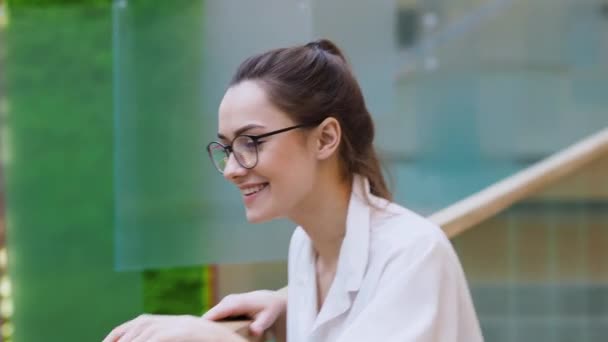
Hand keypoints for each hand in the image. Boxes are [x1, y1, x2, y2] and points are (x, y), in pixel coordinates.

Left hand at [102, 314, 246, 341]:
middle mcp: (180, 320)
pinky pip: (161, 337)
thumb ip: (171, 338)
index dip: (122, 332)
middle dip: (121, 337)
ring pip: (148, 330)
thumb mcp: (189, 341)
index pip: (143, 322)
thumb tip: (148, 340)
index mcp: (178, 323)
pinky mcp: (187, 332)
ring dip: (131, 341)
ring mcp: (185, 325)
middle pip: (143, 324)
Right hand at [202, 289, 286, 337]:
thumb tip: (254, 331)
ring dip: (208, 328)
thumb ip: (260, 325)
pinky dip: (212, 326)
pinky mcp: (224, 307)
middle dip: (205, 328)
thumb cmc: (268, 310)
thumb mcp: (267, 318)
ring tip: (206, 338)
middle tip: (203, 339)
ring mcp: (224, 303)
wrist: (270, 300)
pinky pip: (214, 317)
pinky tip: (214, 335)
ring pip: (210, 317)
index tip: (201, 334)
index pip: (216, 313)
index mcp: (236, 303)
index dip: (206, 324)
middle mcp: (227, 301)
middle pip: (209, 316)